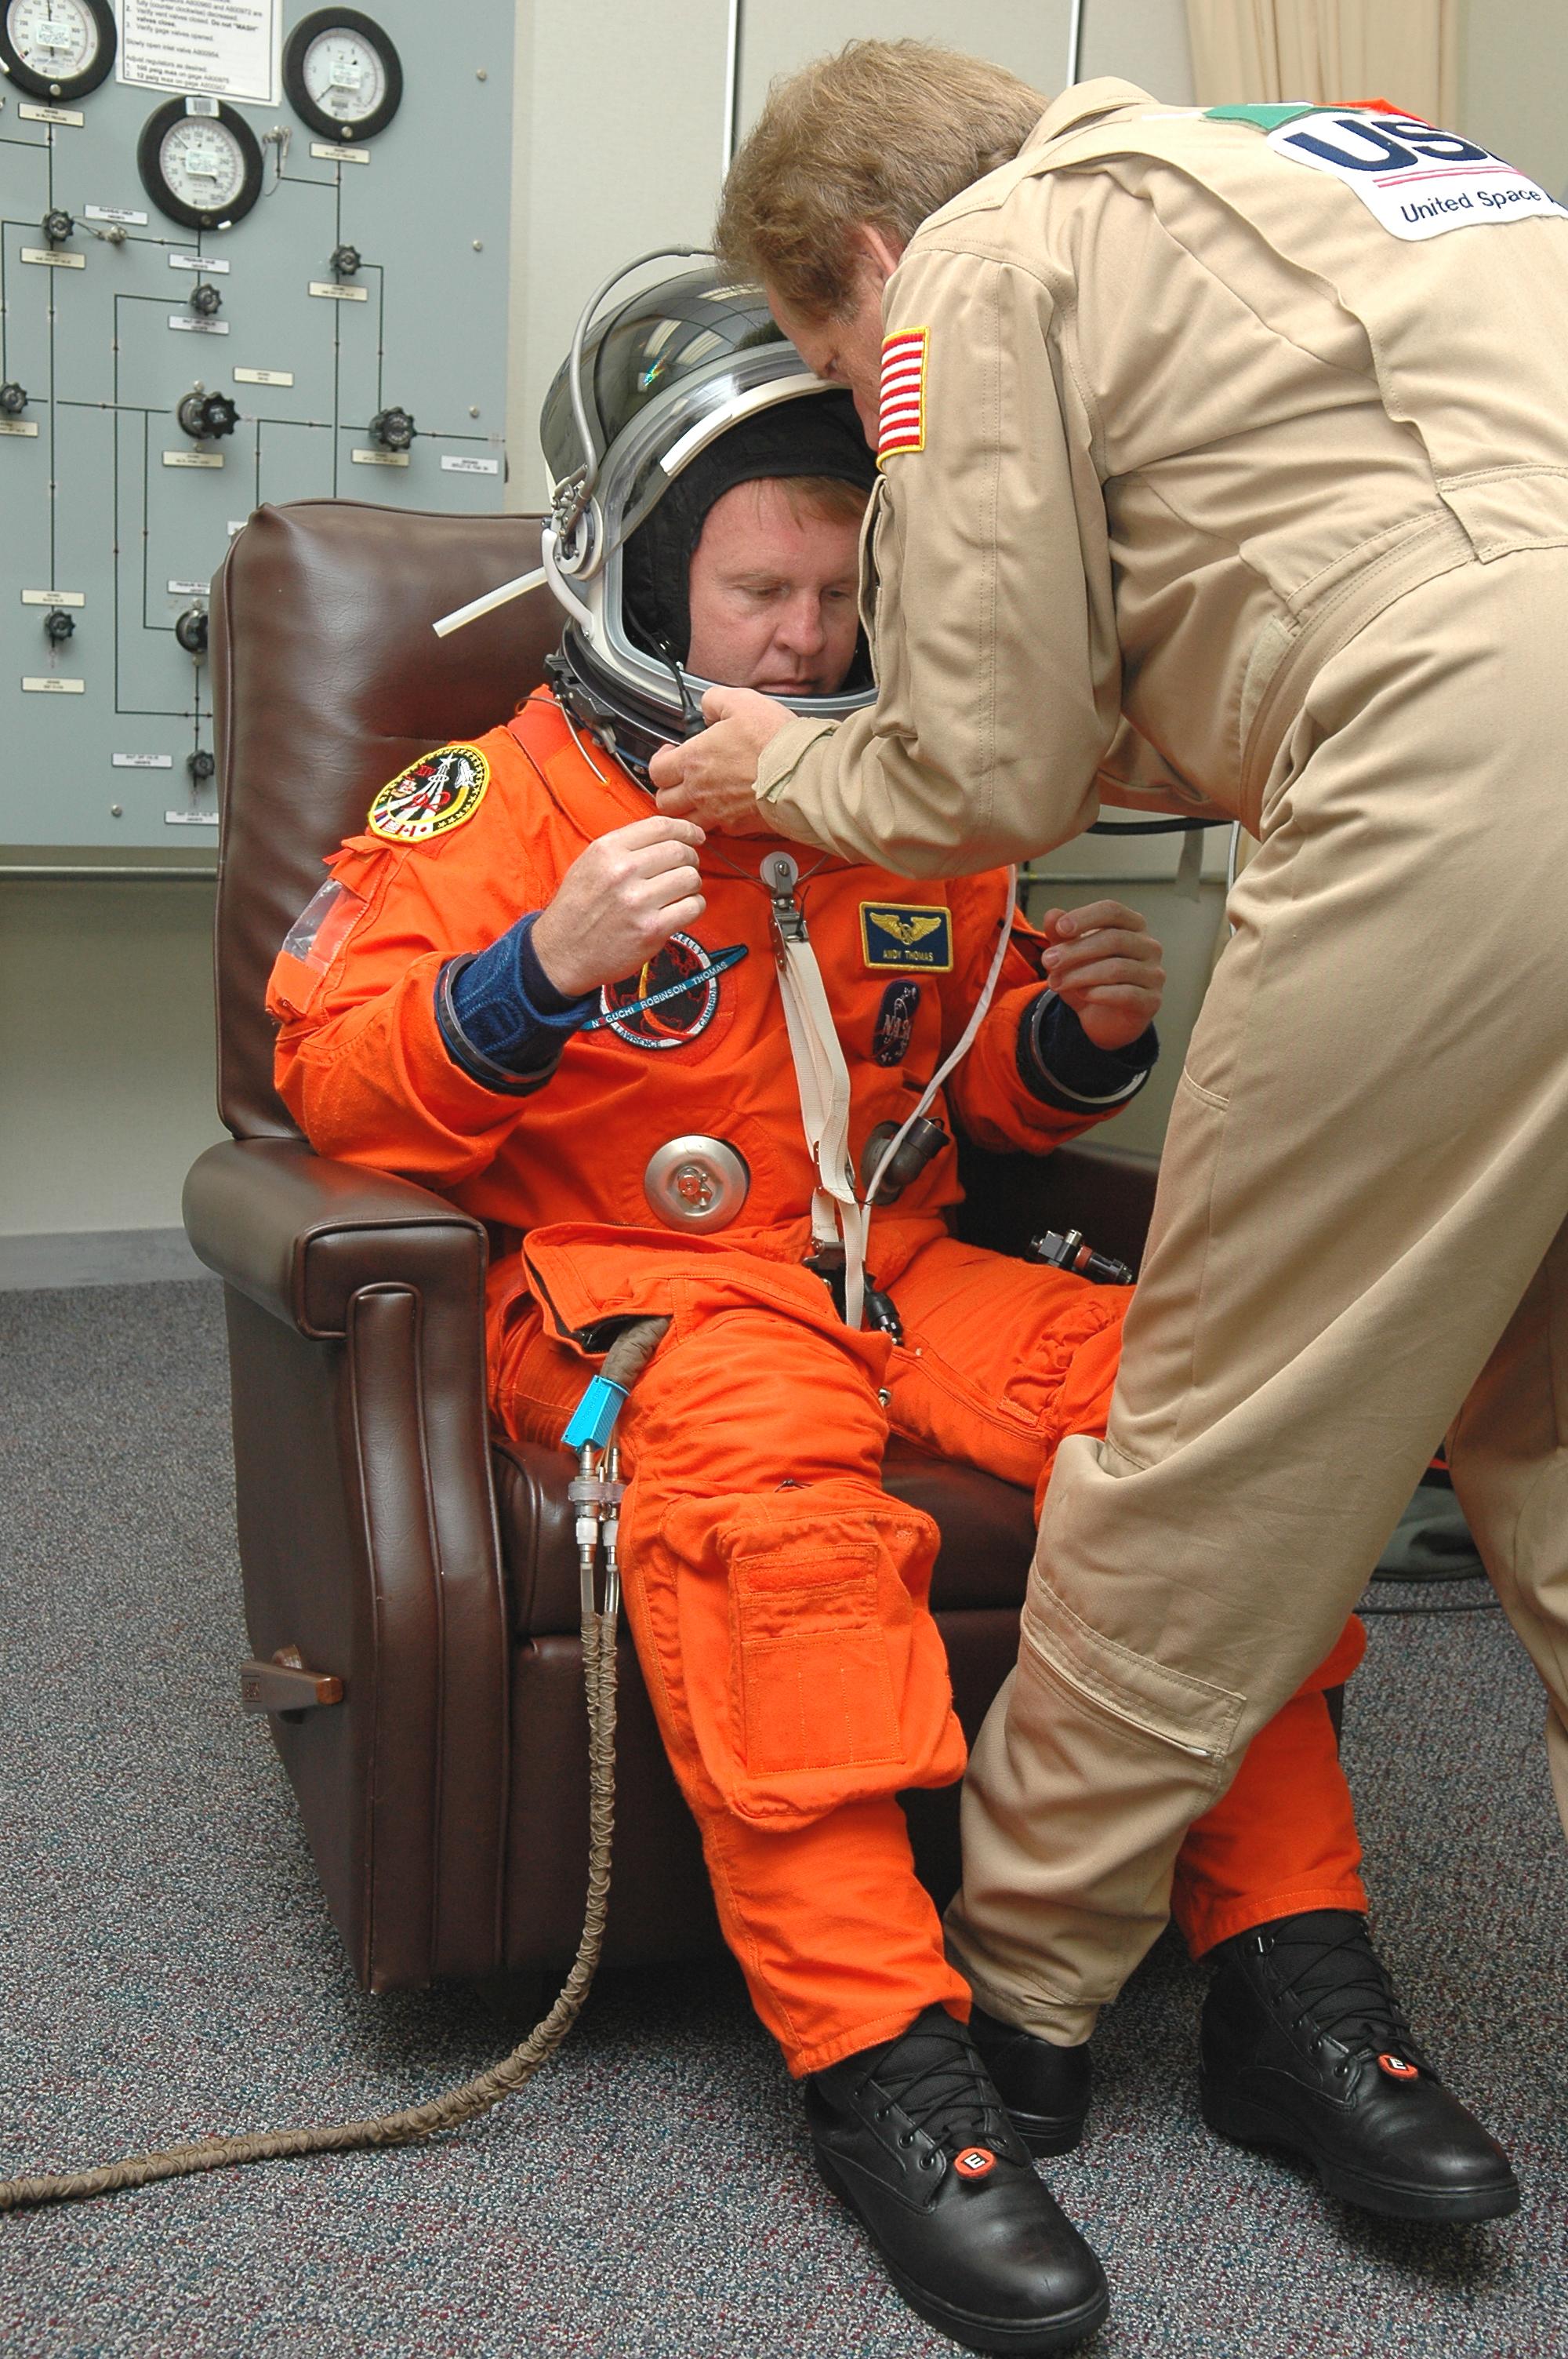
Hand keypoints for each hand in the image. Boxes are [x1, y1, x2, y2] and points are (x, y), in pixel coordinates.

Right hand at [530, 814, 706, 997]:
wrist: (562, 953)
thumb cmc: (577, 909)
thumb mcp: (589, 864)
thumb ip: (624, 847)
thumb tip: (668, 836)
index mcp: (607, 849)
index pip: (660, 826)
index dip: (685, 829)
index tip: (695, 836)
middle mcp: (623, 871)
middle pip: (680, 852)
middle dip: (690, 859)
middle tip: (686, 870)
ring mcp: (638, 901)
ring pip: (690, 878)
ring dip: (691, 885)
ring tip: (679, 893)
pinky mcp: (652, 929)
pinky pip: (692, 907)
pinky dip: (694, 907)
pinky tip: (681, 911)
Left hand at [650, 685, 793, 834]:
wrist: (803, 774)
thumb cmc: (774, 741)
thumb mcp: (741, 701)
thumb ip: (716, 701)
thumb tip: (709, 706)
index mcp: (694, 761)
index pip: (657, 770)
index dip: (659, 762)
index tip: (668, 755)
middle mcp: (700, 791)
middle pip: (665, 802)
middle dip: (668, 790)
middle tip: (679, 779)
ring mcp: (719, 813)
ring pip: (687, 822)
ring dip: (688, 811)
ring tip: (698, 798)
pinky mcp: (740, 826)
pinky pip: (719, 829)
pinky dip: (718, 820)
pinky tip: (727, 807)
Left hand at [1036, 899, 1164, 1052]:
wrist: (1104, 1019)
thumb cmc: (1090, 979)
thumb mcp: (1070, 957)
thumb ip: (1061, 936)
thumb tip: (1052, 914)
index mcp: (1132, 925)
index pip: (1112, 911)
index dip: (1085, 917)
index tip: (1060, 929)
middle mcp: (1149, 946)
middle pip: (1113, 939)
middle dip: (1075, 951)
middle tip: (1048, 961)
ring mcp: (1154, 974)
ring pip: (1117, 968)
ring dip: (1080, 975)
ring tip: (1056, 983)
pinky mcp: (1152, 1000)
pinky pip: (1126, 994)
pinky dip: (1099, 993)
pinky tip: (1081, 994)